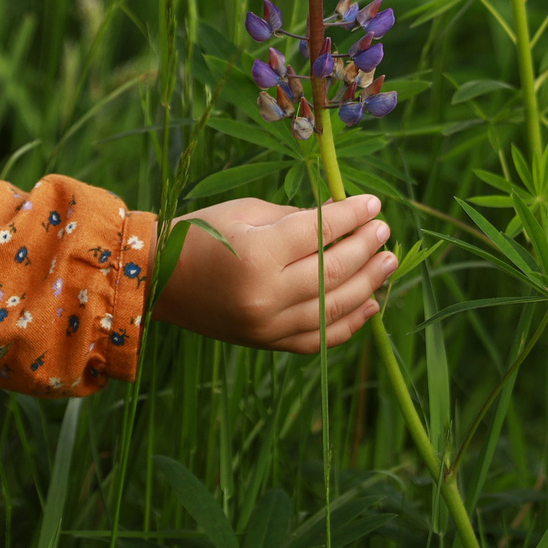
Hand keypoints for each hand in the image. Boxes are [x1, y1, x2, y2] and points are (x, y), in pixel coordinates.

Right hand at [153, 195, 396, 352]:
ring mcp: (268, 326)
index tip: (374, 203)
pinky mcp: (268, 343)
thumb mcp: (247, 212)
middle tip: (385, 231)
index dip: (352, 216)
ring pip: (334, 307)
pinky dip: (350, 324)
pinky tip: (371, 304)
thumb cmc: (200, 233)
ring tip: (389, 262)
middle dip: (366, 247)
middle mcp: (266, 295)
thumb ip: (298, 218)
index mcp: (258, 253)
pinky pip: (320, 338)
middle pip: (333, 271)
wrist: (159, 280)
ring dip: (369, 283)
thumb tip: (345, 217)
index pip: (320, 232)